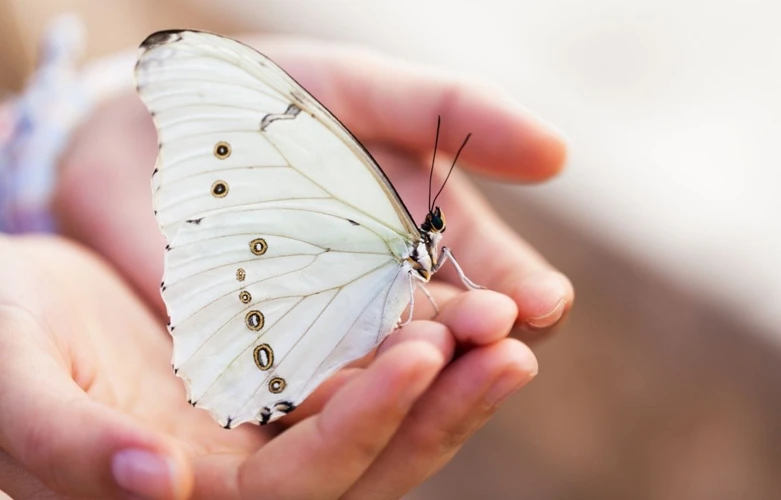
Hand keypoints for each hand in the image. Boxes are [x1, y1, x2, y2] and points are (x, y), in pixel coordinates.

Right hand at [0, 235, 535, 498]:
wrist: (11, 303)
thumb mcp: (18, 388)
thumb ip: (74, 446)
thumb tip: (165, 485)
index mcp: (188, 493)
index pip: (297, 487)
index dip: (361, 427)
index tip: (422, 356)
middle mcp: (242, 473)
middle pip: (363, 463)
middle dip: (438, 410)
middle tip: (510, 348)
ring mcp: (266, 426)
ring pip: (375, 420)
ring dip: (445, 382)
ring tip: (508, 329)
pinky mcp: (277, 377)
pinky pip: (358, 370)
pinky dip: (407, 343)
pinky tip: (454, 306)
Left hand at [54, 35, 573, 339]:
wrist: (158, 124)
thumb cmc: (277, 102)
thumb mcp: (368, 90)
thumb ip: (454, 113)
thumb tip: (559, 154)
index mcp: (429, 248)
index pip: (500, 290)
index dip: (526, 299)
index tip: (541, 299)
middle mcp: (386, 304)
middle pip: (447, 345)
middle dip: (472, 342)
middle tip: (495, 334)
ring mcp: (320, 337)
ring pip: (376, 380)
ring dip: (404, 379)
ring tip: (426, 359)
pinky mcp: (247, 357)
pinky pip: (283, 385)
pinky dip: (309, 391)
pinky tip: (325, 387)